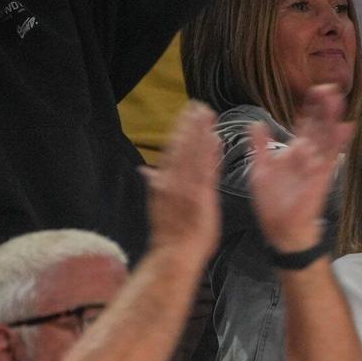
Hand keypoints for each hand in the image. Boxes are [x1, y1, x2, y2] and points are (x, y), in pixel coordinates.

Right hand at [145, 102, 222, 260]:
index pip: (172, 152)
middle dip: (189, 125)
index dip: (179, 132)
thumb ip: (155, 185)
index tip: (185, 116)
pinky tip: (215, 137)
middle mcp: (172, 182)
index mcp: (162, 183)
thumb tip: (146, 170)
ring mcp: (186, 188)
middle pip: (181, 147)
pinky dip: (209, 152)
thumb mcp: (157, 206)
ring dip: (199, 131)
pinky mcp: (199, 197)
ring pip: (192, 153)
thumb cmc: (169, 236)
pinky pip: (205, 170)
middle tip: (197, 105)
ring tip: (206, 113)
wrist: (173, 255)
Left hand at [244, 84, 351, 255]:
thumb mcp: (260, 168)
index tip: (312, 90)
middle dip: (323, 107)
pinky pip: (331, 156)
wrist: (280, 228)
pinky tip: (346, 126)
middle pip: (319, 126)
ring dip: (332, 118)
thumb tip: (255, 123)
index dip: (309, 108)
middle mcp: (308, 155)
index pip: (304, 124)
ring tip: (336, 98)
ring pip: (327, 136)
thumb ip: (259, 145)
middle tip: (328, 86)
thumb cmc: (271, 202)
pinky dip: (339, 142)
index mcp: (294, 151)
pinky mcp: (321, 176)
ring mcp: (317, 165)